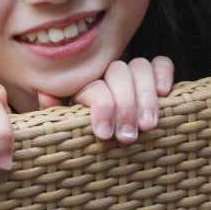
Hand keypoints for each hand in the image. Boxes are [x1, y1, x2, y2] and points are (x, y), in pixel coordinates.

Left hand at [38, 56, 173, 143]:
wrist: (109, 146)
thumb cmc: (85, 142)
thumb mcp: (67, 132)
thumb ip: (56, 115)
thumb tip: (46, 95)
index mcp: (84, 86)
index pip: (95, 87)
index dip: (101, 108)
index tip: (104, 134)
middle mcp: (107, 75)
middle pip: (118, 73)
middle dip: (125, 106)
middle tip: (128, 136)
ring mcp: (131, 73)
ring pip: (140, 67)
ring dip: (146, 97)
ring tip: (148, 126)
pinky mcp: (154, 76)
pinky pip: (161, 63)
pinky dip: (164, 73)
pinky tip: (164, 93)